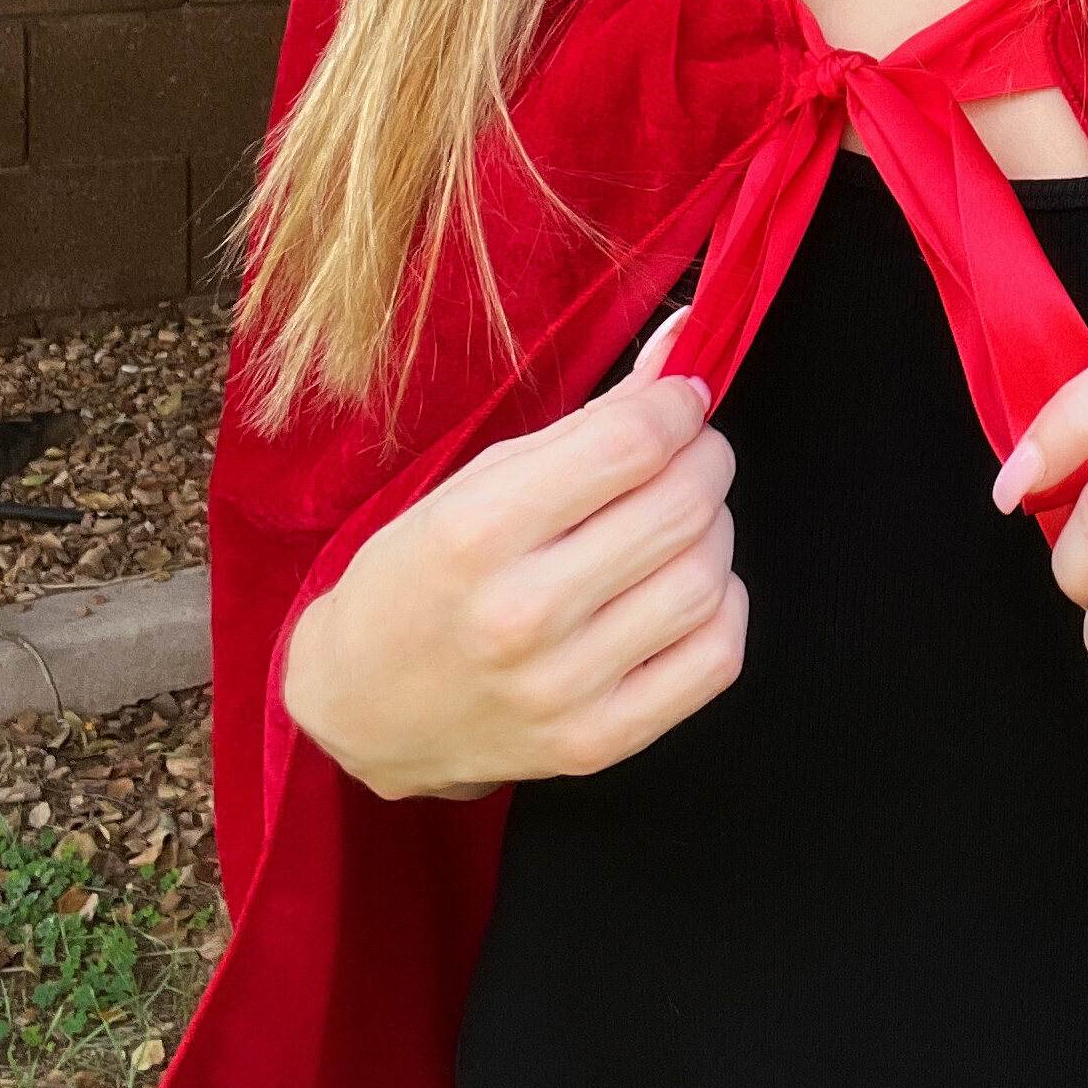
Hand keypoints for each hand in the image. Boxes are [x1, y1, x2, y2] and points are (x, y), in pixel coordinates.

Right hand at [281, 307, 747, 803]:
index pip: (629, 446)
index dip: (677, 406)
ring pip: (705, 581)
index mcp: (476, 535)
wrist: (364, 708)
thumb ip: (590, 420)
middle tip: (691, 452)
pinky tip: (684, 585)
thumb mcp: (477, 483)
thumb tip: (686, 345)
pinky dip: (723, 607)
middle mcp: (520, 617)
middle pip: (679, 509)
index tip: (681, 401)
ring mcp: (562, 690)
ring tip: (680, 519)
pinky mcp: (596, 743)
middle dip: (705, 459)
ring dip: (715, 530)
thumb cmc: (419, 580)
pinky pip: (715, 660)